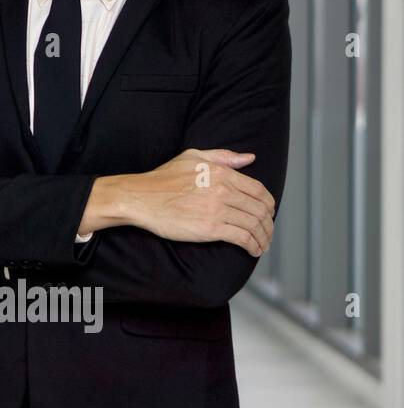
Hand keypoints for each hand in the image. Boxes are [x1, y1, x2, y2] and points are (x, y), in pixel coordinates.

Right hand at [84, 148, 274, 256]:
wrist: (139, 198)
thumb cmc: (162, 179)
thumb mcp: (192, 157)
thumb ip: (223, 157)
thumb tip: (249, 158)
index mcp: (221, 173)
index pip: (258, 190)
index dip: (268, 204)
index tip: (268, 213)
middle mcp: (223, 190)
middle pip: (259, 210)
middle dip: (268, 224)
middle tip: (266, 232)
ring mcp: (217, 210)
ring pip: (254, 225)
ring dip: (263, 238)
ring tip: (262, 244)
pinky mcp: (210, 228)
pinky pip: (242, 238)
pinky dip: (252, 246)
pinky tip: (253, 251)